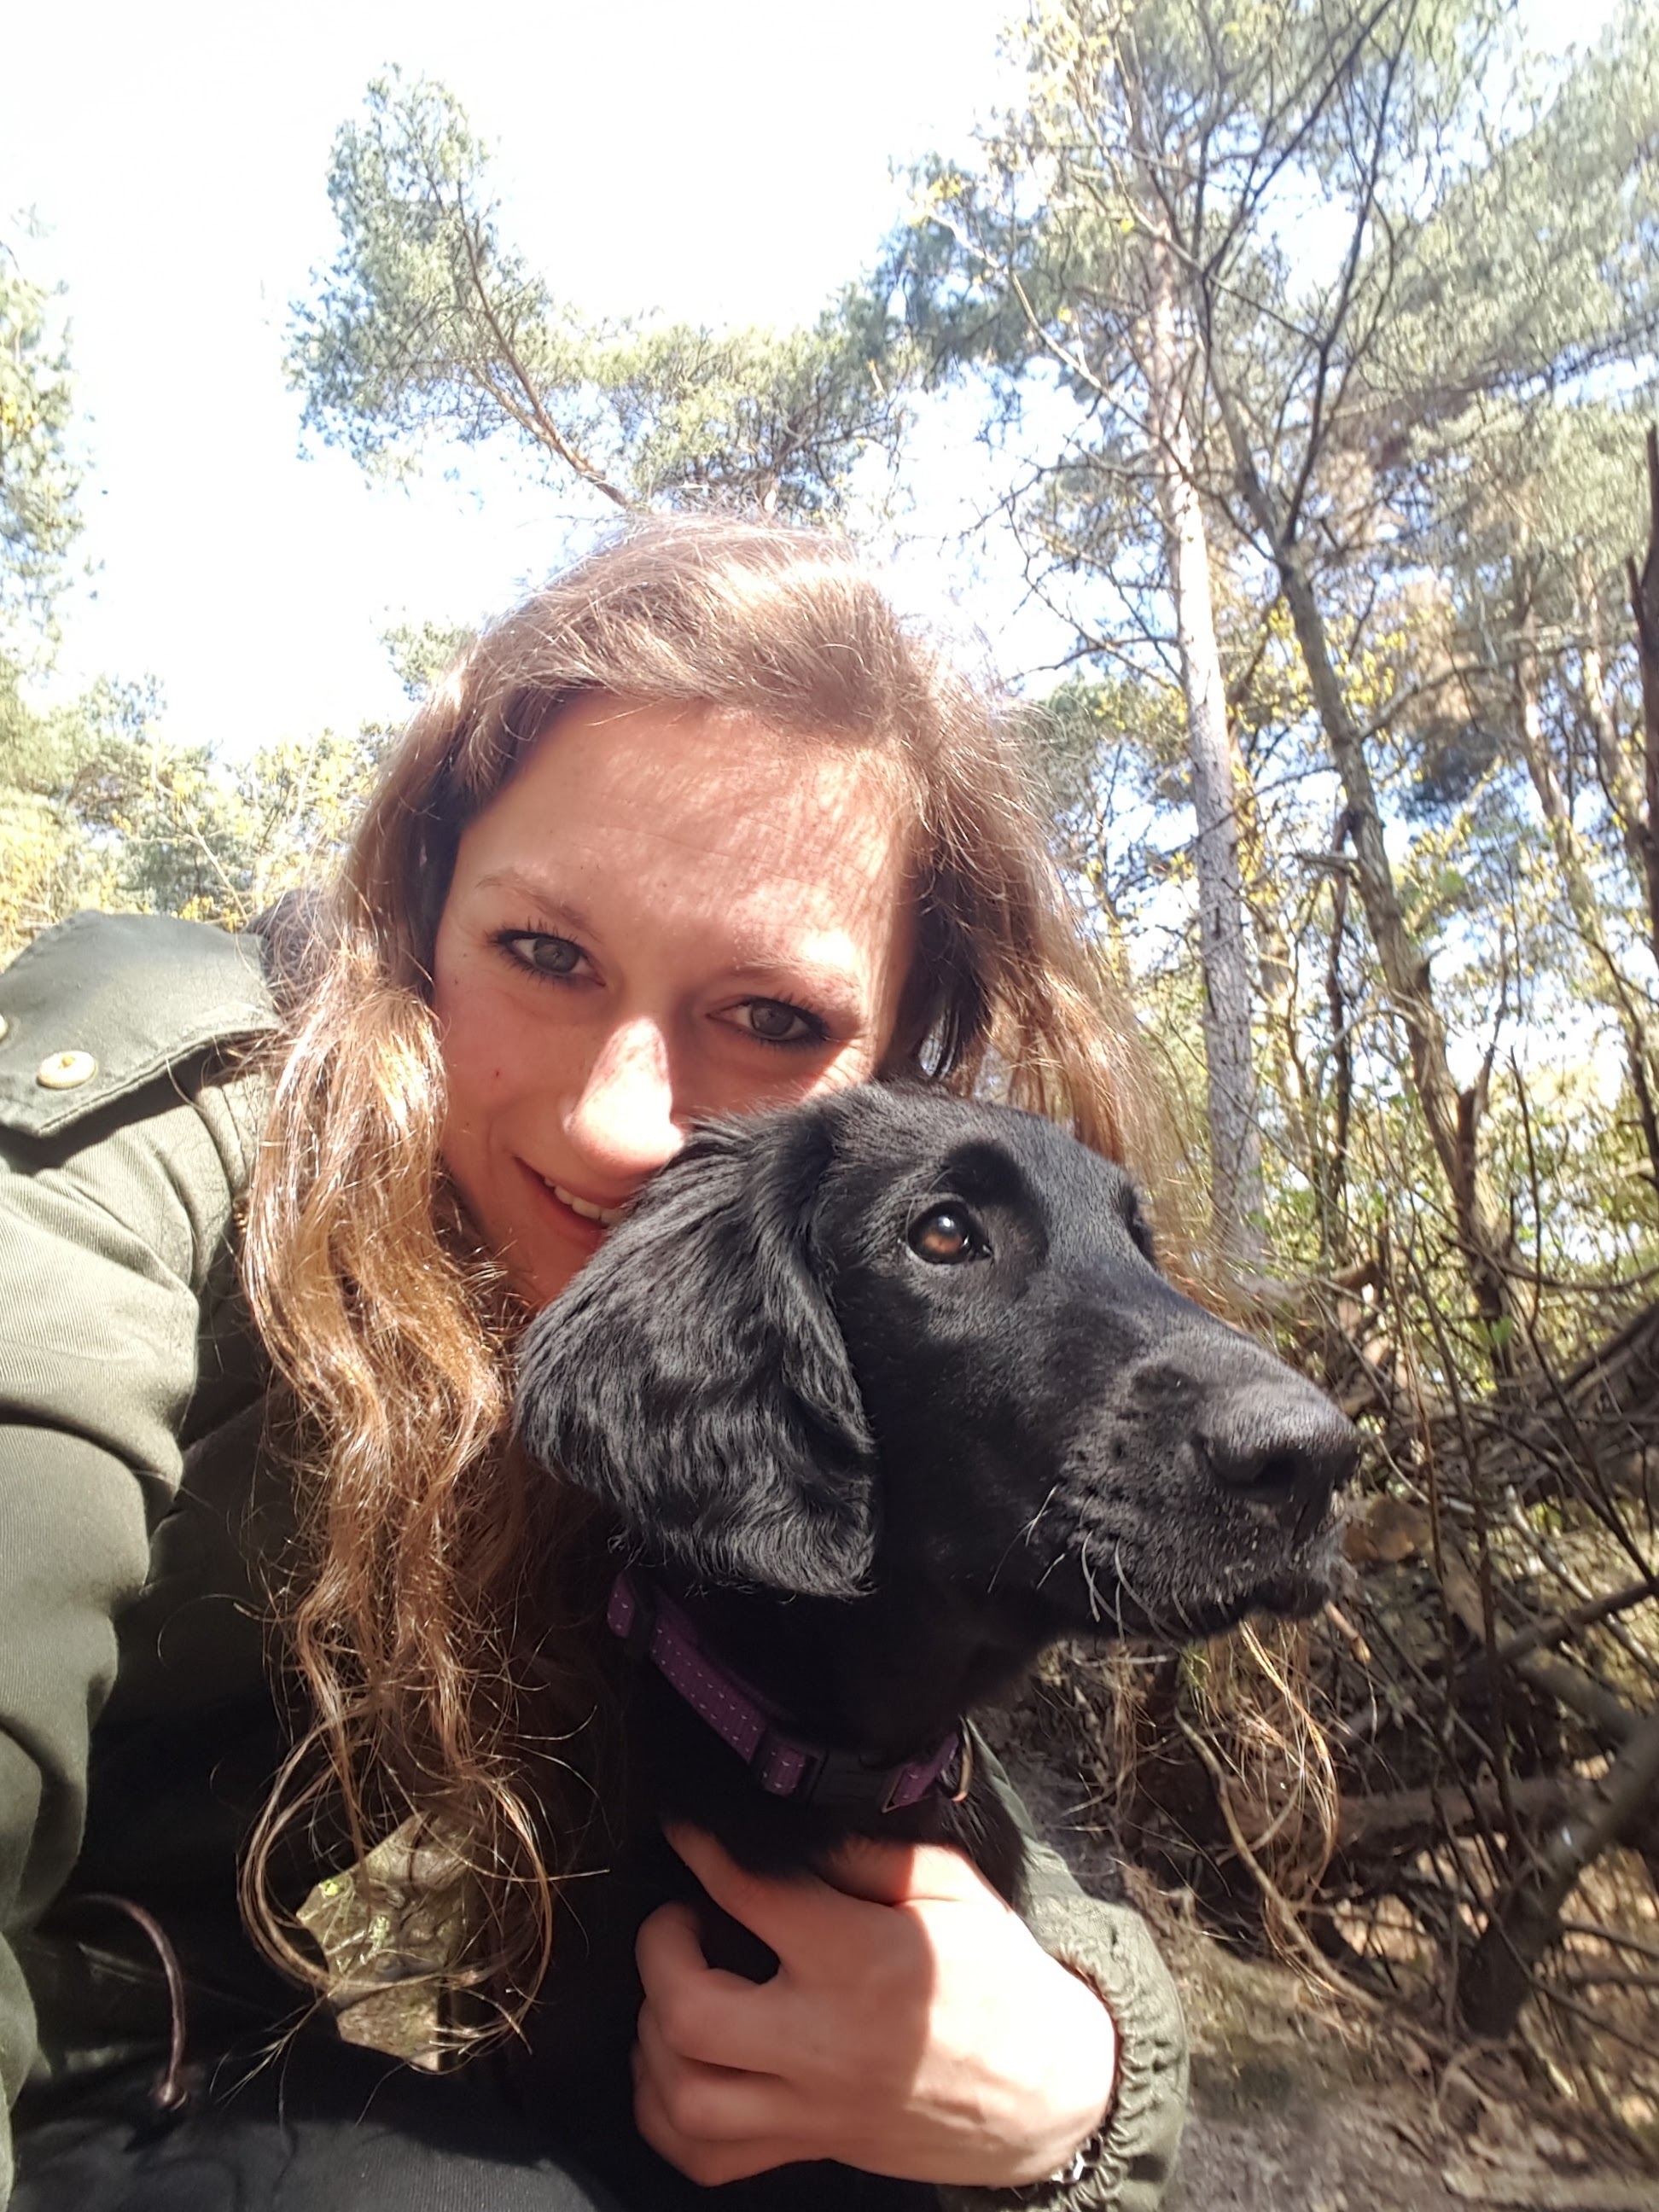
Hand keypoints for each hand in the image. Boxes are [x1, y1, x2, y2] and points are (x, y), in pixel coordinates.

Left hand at [631, 1824, 1117, 2188]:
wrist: (1049, 2090)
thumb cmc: (1001, 1981)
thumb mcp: (952, 1890)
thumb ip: (867, 1855)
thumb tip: (789, 1831)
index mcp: (860, 1960)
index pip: (750, 1895)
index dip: (702, 1849)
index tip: (684, 1830)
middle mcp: (825, 2040)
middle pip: (688, 2011)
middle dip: (659, 1951)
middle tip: (677, 1920)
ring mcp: (814, 2108)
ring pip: (684, 2097)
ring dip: (653, 2039)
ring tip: (674, 1995)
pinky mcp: (813, 2149)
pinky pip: (709, 2159)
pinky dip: (669, 2118)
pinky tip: (677, 2070)